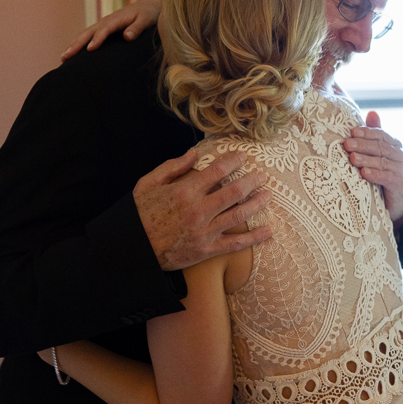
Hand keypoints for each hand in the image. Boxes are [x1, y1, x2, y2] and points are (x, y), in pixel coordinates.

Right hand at [62, 0, 162, 60]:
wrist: (151, 6)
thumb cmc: (150, 14)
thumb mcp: (147, 20)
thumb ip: (137, 28)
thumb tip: (127, 37)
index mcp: (117, 18)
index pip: (104, 29)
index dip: (97, 39)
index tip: (90, 49)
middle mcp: (108, 20)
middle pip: (89, 32)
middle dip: (77, 44)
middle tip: (66, 56)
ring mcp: (105, 24)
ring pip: (86, 34)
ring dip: (74, 44)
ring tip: (63, 57)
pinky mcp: (105, 27)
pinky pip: (90, 35)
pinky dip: (80, 43)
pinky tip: (73, 52)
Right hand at [134, 148, 272, 272]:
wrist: (133, 249)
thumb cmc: (139, 215)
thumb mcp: (148, 184)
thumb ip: (172, 167)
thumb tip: (194, 153)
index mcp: (184, 192)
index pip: (217, 171)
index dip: (233, 161)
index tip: (243, 156)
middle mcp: (198, 211)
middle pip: (234, 192)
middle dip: (252, 180)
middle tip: (263, 175)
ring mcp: (204, 232)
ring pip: (239, 215)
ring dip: (257, 203)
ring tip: (269, 194)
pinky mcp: (207, 250)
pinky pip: (235, 244)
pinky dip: (254, 238)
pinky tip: (268, 231)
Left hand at [344, 111, 402, 226]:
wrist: (388, 204)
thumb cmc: (378, 174)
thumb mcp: (374, 154)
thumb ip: (373, 135)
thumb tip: (372, 112)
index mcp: (394, 145)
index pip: (381, 135)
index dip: (367, 133)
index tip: (352, 132)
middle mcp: (400, 156)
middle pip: (381, 147)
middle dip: (363, 145)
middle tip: (347, 144)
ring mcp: (402, 171)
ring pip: (383, 162)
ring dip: (366, 159)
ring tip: (352, 158)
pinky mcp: (400, 186)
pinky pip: (387, 178)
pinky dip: (375, 175)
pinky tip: (364, 173)